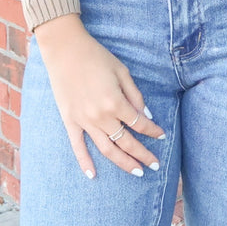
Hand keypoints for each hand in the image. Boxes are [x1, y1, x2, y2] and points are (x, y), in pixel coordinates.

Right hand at [33, 13, 164, 178]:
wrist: (64, 49)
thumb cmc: (96, 56)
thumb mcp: (122, 71)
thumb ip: (135, 95)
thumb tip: (147, 115)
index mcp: (116, 102)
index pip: (140, 124)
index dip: (153, 131)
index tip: (162, 136)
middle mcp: (101, 116)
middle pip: (126, 142)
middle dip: (143, 155)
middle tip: (155, 165)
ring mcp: (84, 121)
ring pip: (107, 149)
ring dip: (123, 163)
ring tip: (137, 172)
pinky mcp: (69, 121)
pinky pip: (77, 147)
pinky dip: (84, 163)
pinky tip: (93, 176)